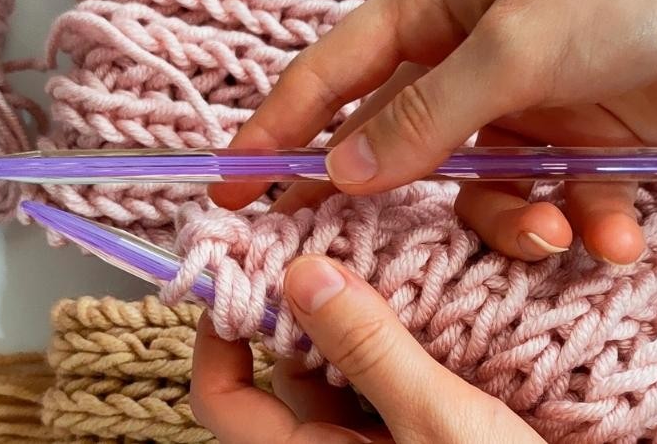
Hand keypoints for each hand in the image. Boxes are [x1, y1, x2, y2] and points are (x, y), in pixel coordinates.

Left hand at [191, 255, 544, 442]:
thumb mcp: (438, 422)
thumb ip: (371, 349)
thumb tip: (301, 274)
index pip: (223, 395)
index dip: (218, 328)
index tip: (245, 263)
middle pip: (288, 368)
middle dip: (306, 303)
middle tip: (335, 234)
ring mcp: (380, 443)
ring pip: (344, 366)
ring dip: (361, 312)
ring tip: (387, 252)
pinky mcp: (421, 433)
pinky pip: (390, 375)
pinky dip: (400, 333)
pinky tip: (429, 293)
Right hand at [210, 0, 656, 264]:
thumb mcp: (519, 44)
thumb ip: (429, 115)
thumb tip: (343, 168)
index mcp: (434, 8)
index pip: (332, 75)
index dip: (275, 129)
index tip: (229, 185)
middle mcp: (471, 58)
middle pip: (398, 146)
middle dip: (392, 203)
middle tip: (357, 260)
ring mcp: (529, 105)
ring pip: (482, 191)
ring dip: (513, 224)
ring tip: (556, 234)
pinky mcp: (588, 144)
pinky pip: (558, 201)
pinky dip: (582, 226)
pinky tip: (615, 237)